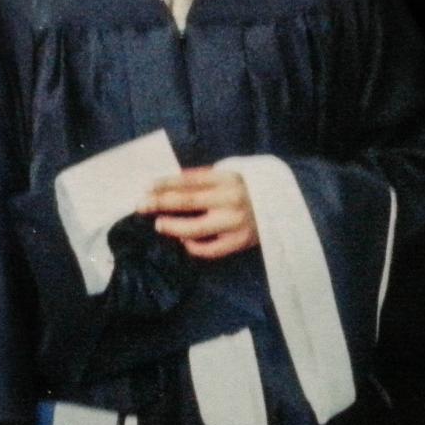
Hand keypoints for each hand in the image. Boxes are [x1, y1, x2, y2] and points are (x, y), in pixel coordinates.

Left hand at [137, 167, 257, 259]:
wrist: (283, 206)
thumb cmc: (247, 188)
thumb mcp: (228, 174)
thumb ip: (202, 178)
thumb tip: (169, 183)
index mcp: (227, 178)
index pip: (189, 180)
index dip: (166, 183)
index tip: (147, 186)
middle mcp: (231, 199)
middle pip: (188, 201)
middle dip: (161, 203)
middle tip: (141, 205)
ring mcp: (235, 222)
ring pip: (196, 229)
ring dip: (174, 227)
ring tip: (159, 225)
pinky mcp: (239, 242)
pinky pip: (210, 249)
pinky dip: (194, 246)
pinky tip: (184, 241)